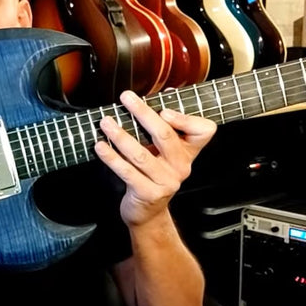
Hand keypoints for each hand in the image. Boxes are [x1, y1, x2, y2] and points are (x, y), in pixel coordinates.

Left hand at [95, 90, 216, 226]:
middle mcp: (181, 166)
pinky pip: (127, 172)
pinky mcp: (149, 193)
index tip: (163, 109)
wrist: (148, 212)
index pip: (204, 131)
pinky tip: (101, 146)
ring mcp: (166, 181)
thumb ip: (166, 124)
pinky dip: (112, 158)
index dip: (186, 118)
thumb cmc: (154, 174)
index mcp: (189, 152)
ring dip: (121, 136)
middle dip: (143, 114)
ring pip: (141, 154)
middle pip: (166, 135)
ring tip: (106, 122)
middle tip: (126, 98)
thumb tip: (164, 93)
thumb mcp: (165, 151)